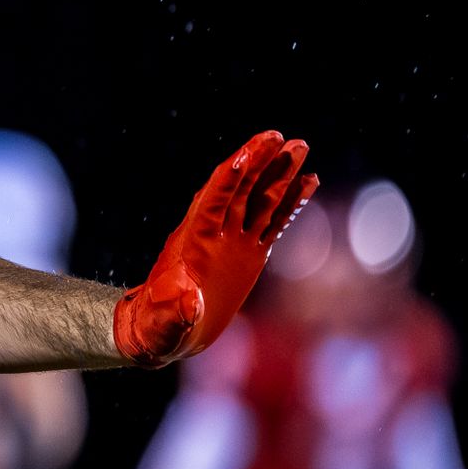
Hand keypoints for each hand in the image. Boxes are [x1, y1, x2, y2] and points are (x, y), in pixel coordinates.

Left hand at [114, 131, 317, 367]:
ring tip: (300, 148)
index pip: (215, 198)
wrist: (165, 331)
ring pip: (261, 199)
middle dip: (260, 161)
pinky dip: (291, 203)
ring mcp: (234, 241)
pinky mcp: (249, 255)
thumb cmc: (158, 325)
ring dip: (279, 174)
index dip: (231, 175)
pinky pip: (274, 222)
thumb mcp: (161, 320)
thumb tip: (184, 299)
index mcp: (194, 240)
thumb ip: (172, 309)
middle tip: (283, 136)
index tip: (249, 152)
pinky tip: (309, 183)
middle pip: (241, 188)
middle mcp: (216, 233)